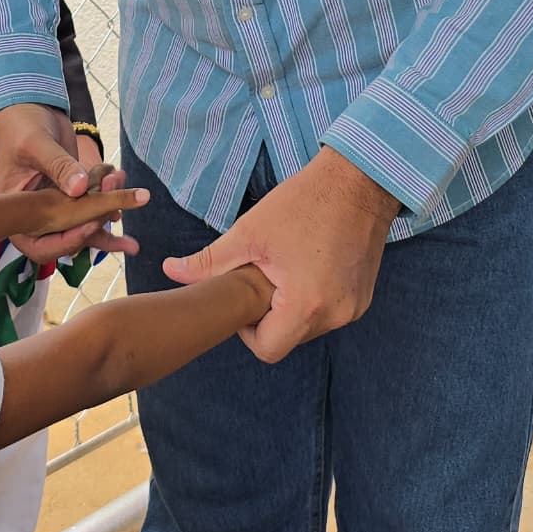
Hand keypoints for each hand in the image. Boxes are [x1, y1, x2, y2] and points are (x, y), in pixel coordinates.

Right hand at [0, 104, 134, 261]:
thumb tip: (82, 189)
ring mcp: (54, 201)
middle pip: (66, 236)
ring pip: (83, 220)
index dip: (68, 240)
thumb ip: (59, 166)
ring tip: (137, 199)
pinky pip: (91, 200)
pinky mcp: (70, 188)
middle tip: (125, 227)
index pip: (39, 245)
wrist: (26, 105)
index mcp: (16, 211)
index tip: (92, 223)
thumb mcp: (37, 144)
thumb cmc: (20, 124)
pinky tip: (124, 182)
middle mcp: (35, 212)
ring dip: (109, 211)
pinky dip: (109, 193)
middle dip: (98, 230)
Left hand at [161, 147, 397, 362]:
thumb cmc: (304, 203)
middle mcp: (335, 315)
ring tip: (286, 267)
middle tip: (263, 276)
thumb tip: (169, 271)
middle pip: (288, 339)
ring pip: (308, 327)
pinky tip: (308, 266)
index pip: (267, 350)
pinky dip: (313, 299)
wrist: (359, 181)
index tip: (245, 298)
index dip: (246, 332)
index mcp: (305, 306)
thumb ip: (209, 262)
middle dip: (269, 316)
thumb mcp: (250, 232)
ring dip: (291, 308)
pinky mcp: (363, 298)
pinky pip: (329, 312)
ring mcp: (354, 308)